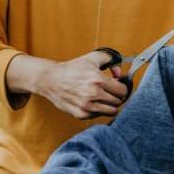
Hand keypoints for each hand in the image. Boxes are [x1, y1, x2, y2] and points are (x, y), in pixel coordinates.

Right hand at [7, 51, 128, 118]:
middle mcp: (93, 94)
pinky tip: (92, 102)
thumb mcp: (92, 58)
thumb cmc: (72, 69)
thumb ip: (111, 60)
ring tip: (103, 98)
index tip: (117, 86)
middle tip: (110, 92)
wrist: (51, 79)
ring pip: (112, 112)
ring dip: (110, 105)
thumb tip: (120, 73)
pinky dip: (98, 110)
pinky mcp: (81, 114)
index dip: (122, 87)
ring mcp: (87, 106)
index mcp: (98, 79)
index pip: (123, 90)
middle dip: (117, 96)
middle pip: (119, 102)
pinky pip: (99, 116)